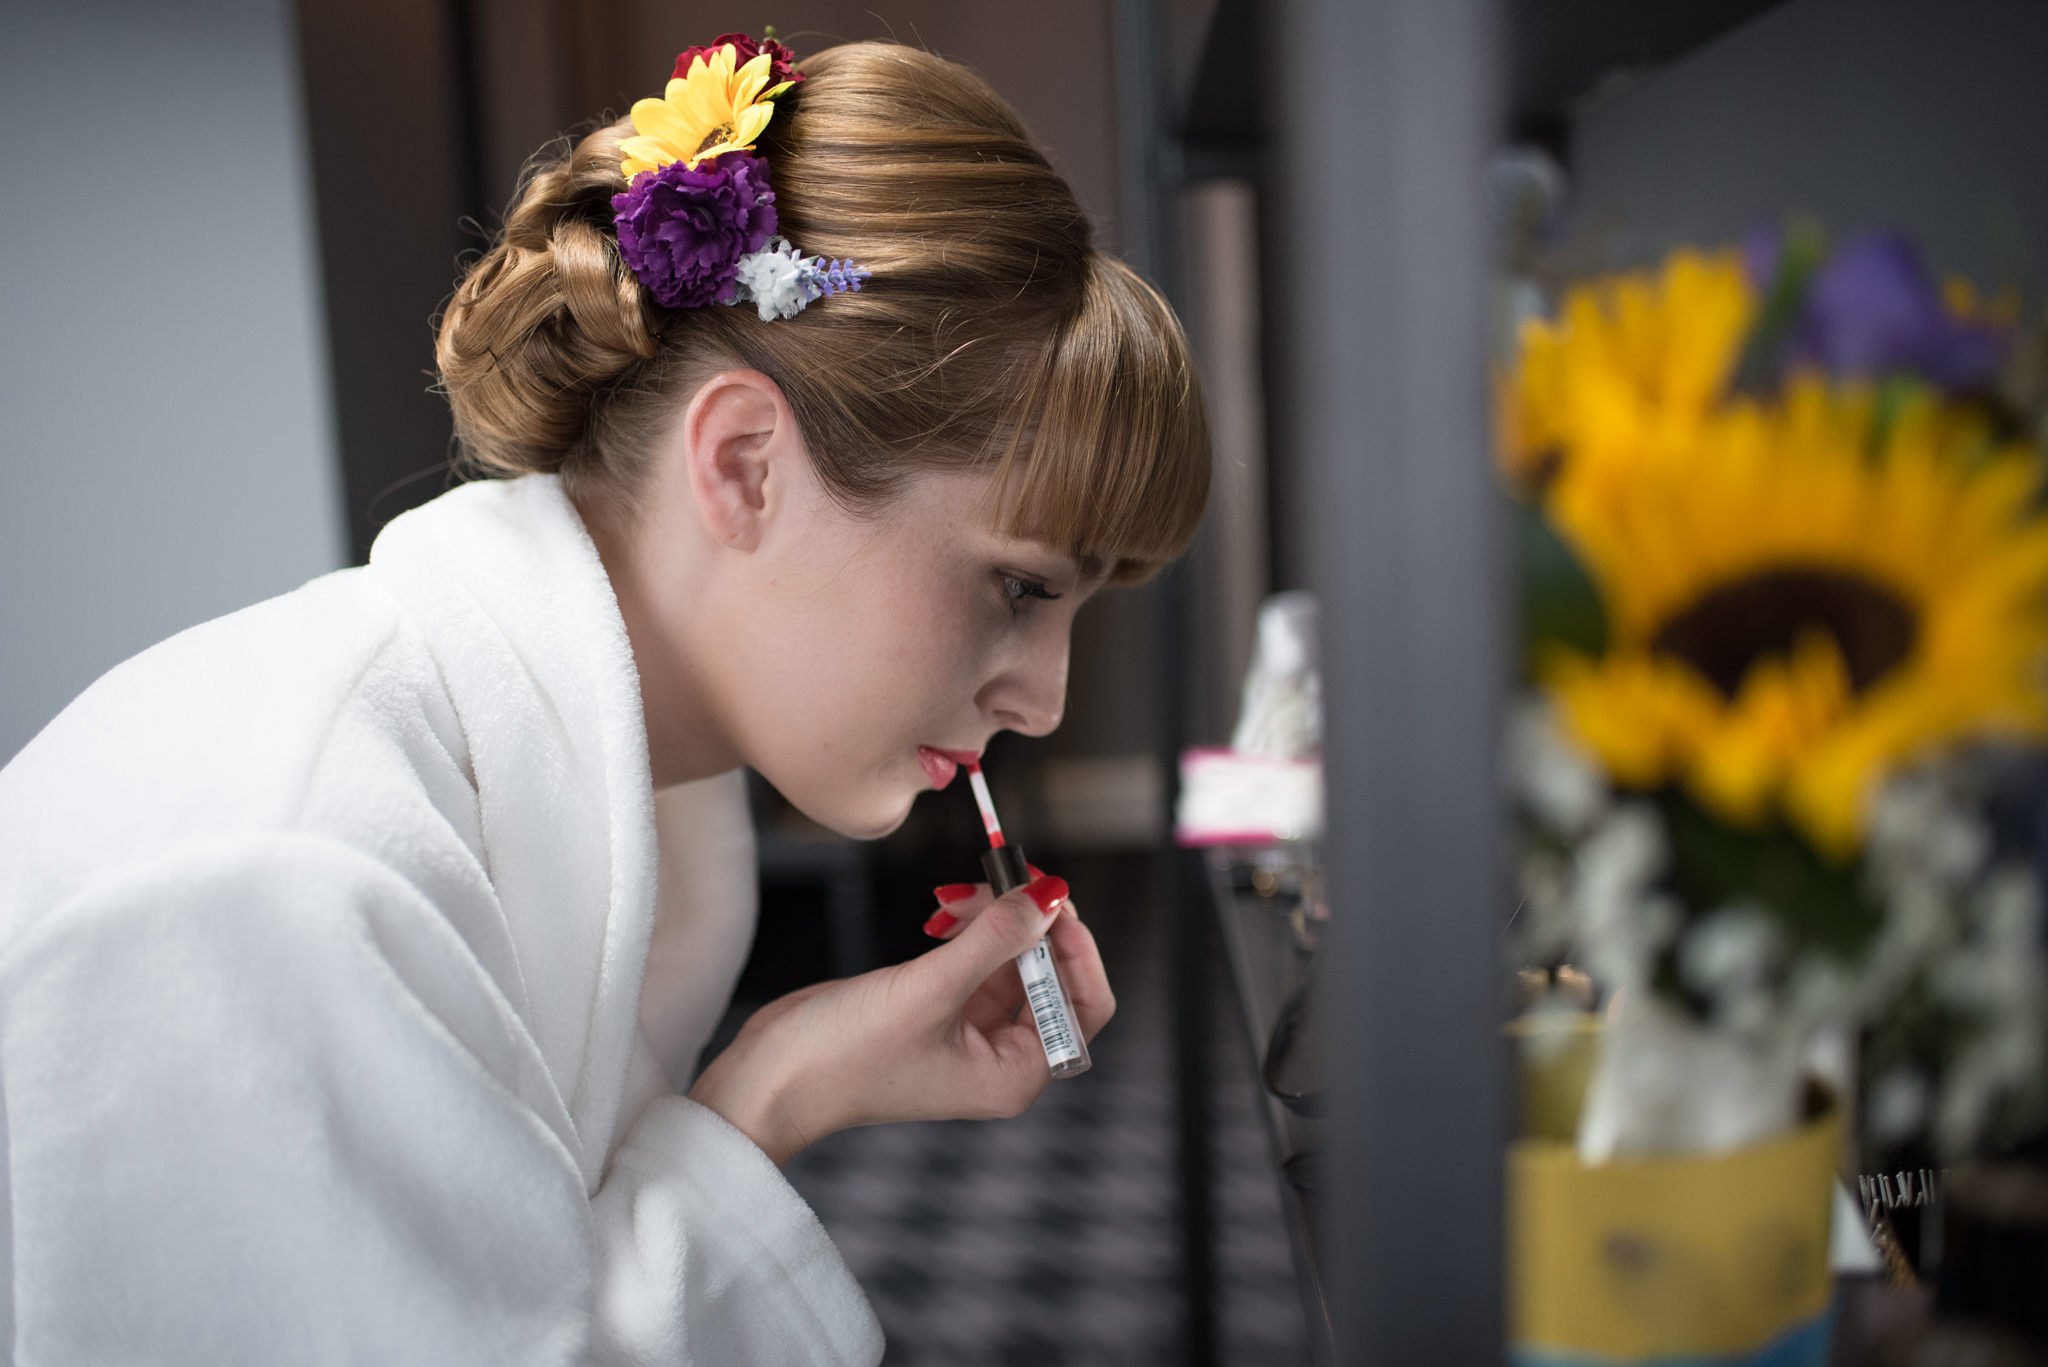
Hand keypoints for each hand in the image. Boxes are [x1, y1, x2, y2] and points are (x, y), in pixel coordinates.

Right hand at [687, 876, 1114, 1165]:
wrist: (769, 1078)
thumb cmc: (844, 1056)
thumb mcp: (929, 990)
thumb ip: (996, 940)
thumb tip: (1050, 896)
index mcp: (1016, 1073)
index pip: (1085, 1004)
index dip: (1077, 947)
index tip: (1050, 898)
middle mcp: (1001, 1057)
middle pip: (1051, 974)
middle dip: (1030, 923)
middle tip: (1003, 876)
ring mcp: (969, 1032)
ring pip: (1012, 958)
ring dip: (995, 918)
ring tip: (956, 895)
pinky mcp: (937, 1008)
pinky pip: (978, 957)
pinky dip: (969, 928)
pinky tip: (941, 913)